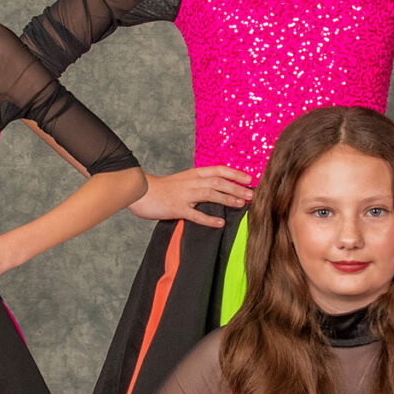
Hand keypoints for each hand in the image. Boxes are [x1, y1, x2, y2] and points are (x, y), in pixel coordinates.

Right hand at [132, 167, 255, 229]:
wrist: (141, 192)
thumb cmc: (163, 189)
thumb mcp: (183, 180)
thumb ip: (199, 183)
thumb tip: (218, 188)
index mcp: (193, 174)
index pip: (218, 170)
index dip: (235, 173)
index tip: (249, 178)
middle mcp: (191, 182)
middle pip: (218, 182)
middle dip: (237, 188)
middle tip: (252, 195)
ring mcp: (184, 195)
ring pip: (210, 194)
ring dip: (227, 199)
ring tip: (241, 205)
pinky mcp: (177, 208)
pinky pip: (195, 215)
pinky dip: (209, 219)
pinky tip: (220, 223)